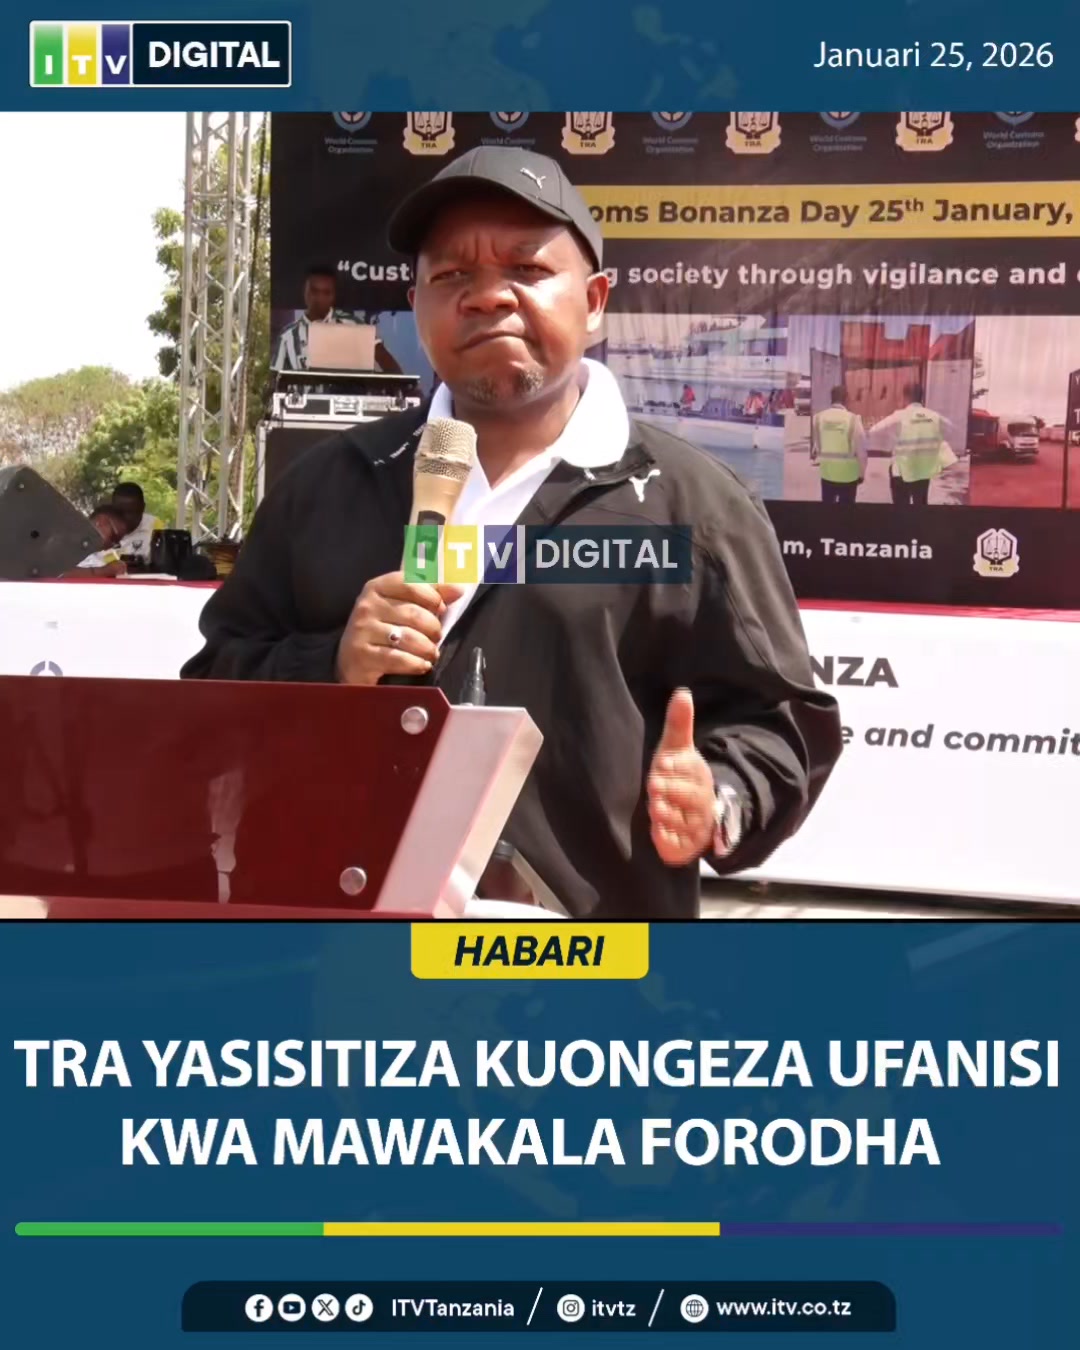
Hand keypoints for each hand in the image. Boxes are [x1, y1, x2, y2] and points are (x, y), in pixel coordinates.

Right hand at [336, 571, 463, 684]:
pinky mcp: (362, 656)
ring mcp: (362, 631)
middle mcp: (367, 606)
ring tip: (430, 653)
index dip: (432, 596)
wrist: (351, 661)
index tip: (441, 609)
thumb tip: (459, 588)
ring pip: (409, 638)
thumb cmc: (383, 629)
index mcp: (377, 587)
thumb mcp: (401, 606)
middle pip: (414, 614)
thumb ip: (430, 594)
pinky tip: (421, 665)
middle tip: (436, 637)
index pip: (410, 582)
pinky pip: (400, 659)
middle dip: (433, 628)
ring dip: (428, 648)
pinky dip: (417, 664)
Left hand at [647, 688, 716, 866]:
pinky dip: (669, 843)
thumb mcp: (675, 749)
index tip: (661, 761)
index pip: (690, 771)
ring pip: (684, 823)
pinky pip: (679, 847)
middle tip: (654, 785)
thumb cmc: (676, 776)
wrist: (691, 816)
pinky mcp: (684, 847)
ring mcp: (694, 826)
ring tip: (654, 810)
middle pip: (689, 797)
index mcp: (699, 776)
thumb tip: (682, 691)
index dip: (676, 767)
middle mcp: (700, 802)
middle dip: (672, 791)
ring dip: (669, 816)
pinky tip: (658, 836)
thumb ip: (678, 723)